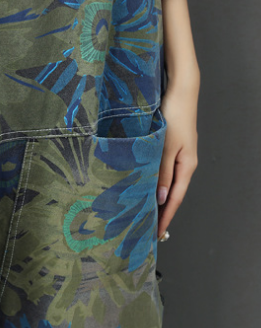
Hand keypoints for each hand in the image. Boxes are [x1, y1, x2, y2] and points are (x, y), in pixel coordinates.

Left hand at [156, 73, 199, 238]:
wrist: (179, 93)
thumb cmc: (174, 117)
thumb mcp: (166, 147)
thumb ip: (163, 172)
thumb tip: (160, 198)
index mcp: (187, 166)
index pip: (174, 198)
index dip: (166, 216)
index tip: (157, 234)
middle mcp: (184, 164)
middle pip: (171, 193)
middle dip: (160, 211)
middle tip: (146, 228)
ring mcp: (177, 155)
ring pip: (165, 182)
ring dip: (154, 197)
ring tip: (141, 212)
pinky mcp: (169, 147)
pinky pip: (161, 170)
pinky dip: (153, 181)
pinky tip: (143, 185)